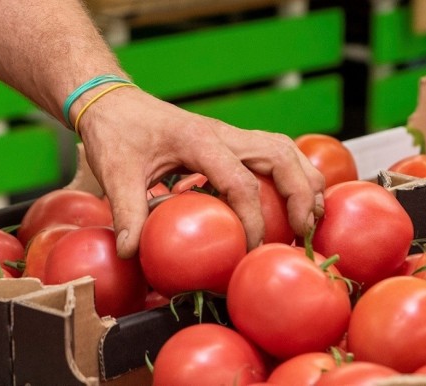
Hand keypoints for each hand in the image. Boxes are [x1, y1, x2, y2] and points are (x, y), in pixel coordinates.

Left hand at [74, 86, 324, 258]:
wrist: (113, 101)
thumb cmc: (116, 130)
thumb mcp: (115, 172)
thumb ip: (126, 211)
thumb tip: (132, 251)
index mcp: (199, 140)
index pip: (240, 182)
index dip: (253, 220)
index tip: (251, 249)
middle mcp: (222, 133)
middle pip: (280, 155)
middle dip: (300, 194)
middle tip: (304, 230)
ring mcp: (229, 134)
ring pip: (284, 149)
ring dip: (304, 180)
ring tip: (312, 215)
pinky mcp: (228, 140)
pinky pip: (272, 151)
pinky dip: (291, 173)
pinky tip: (292, 196)